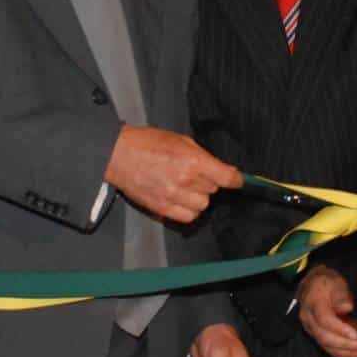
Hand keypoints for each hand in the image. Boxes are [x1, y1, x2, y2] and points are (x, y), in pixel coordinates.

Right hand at [104, 125, 240, 222]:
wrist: (119, 155)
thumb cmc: (148, 143)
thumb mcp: (181, 140)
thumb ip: (203, 156)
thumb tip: (222, 170)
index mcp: (193, 160)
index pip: (227, 177)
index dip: (236, 179)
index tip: (238, 180)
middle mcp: (186, 180)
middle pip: (214, 190)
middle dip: (208, 182)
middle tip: (194, 174)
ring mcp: (173, 196)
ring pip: (202, 205)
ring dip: (199, 197)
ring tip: (185, 186)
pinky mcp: (162, 208)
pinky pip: (188, 217)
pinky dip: (188, 210)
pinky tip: (181, 199)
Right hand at [296, 264, 356, 356]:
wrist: (311, 285)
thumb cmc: (326, 283)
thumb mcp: (335, 282)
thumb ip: (341, 295)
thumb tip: (347, 307)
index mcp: (313, 303)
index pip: (325, 320)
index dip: (341, 329)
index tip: (356, 335)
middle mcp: (309, 319)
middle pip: (326, 337)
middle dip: (347, 345)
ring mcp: (311, 329)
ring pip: (327, 345)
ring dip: (347, 353)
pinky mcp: (316, 335)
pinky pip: (328, 348)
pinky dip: (342, 355)